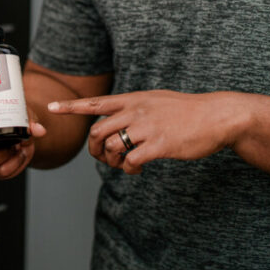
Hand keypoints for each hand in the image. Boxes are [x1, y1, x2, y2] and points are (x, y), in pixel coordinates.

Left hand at [48, 90, 244, 173]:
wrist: (217, 116)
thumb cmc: (188, 110)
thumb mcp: (156, 100)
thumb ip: (135, 108)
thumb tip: (119, 116)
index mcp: (133, 100)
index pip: (96, 103)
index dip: (72, 106)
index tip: (51, 107)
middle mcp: (136, 111)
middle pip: (97, 131)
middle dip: (94, 149)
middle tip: (104, 158)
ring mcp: (147, 128)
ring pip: (111, 147)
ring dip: (112, 162)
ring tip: (124, 164)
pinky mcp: (159, 146)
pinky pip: (130, 161)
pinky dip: (128, 169)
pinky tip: (137, 169)